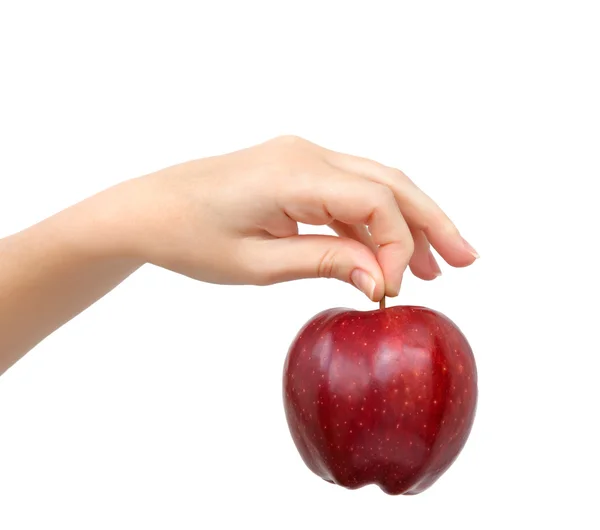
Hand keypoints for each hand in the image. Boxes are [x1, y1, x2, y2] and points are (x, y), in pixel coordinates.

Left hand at [113, 136, 477, 300]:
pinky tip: (387, 252)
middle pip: (390, 184)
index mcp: (294, 172)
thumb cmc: (189, 236)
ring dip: (408, 223)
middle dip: (431, 223)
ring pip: (375, 185)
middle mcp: (306, 154)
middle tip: (467, 261)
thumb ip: (325, 263)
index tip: (394, 291)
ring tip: (438, 265)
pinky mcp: (296, 171)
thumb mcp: (258, 264)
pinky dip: (374, 222)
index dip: (397, 246)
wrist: (147, 211)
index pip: (374, 202)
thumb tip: (380, 279)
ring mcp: (302, 158)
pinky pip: (349, 192)